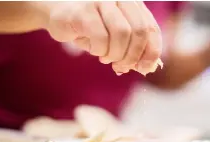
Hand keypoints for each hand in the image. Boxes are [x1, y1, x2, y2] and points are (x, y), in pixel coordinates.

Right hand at [37, 1, 162, 75]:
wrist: (58, 13)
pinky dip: (98, 50)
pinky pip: (100, 38)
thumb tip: (146, 66)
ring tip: (104, 57)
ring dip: (114, 54)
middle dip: (132, 56)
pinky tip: (92, 49)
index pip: (151, 28)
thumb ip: (132, 46)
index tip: (144, 67)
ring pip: (122, 34)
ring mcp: (101, 0)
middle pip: (139, 31)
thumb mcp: (115, 35)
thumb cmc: (90, 26)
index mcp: (132, 2)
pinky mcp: (84, 11)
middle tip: (121, 66)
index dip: (151, 51)